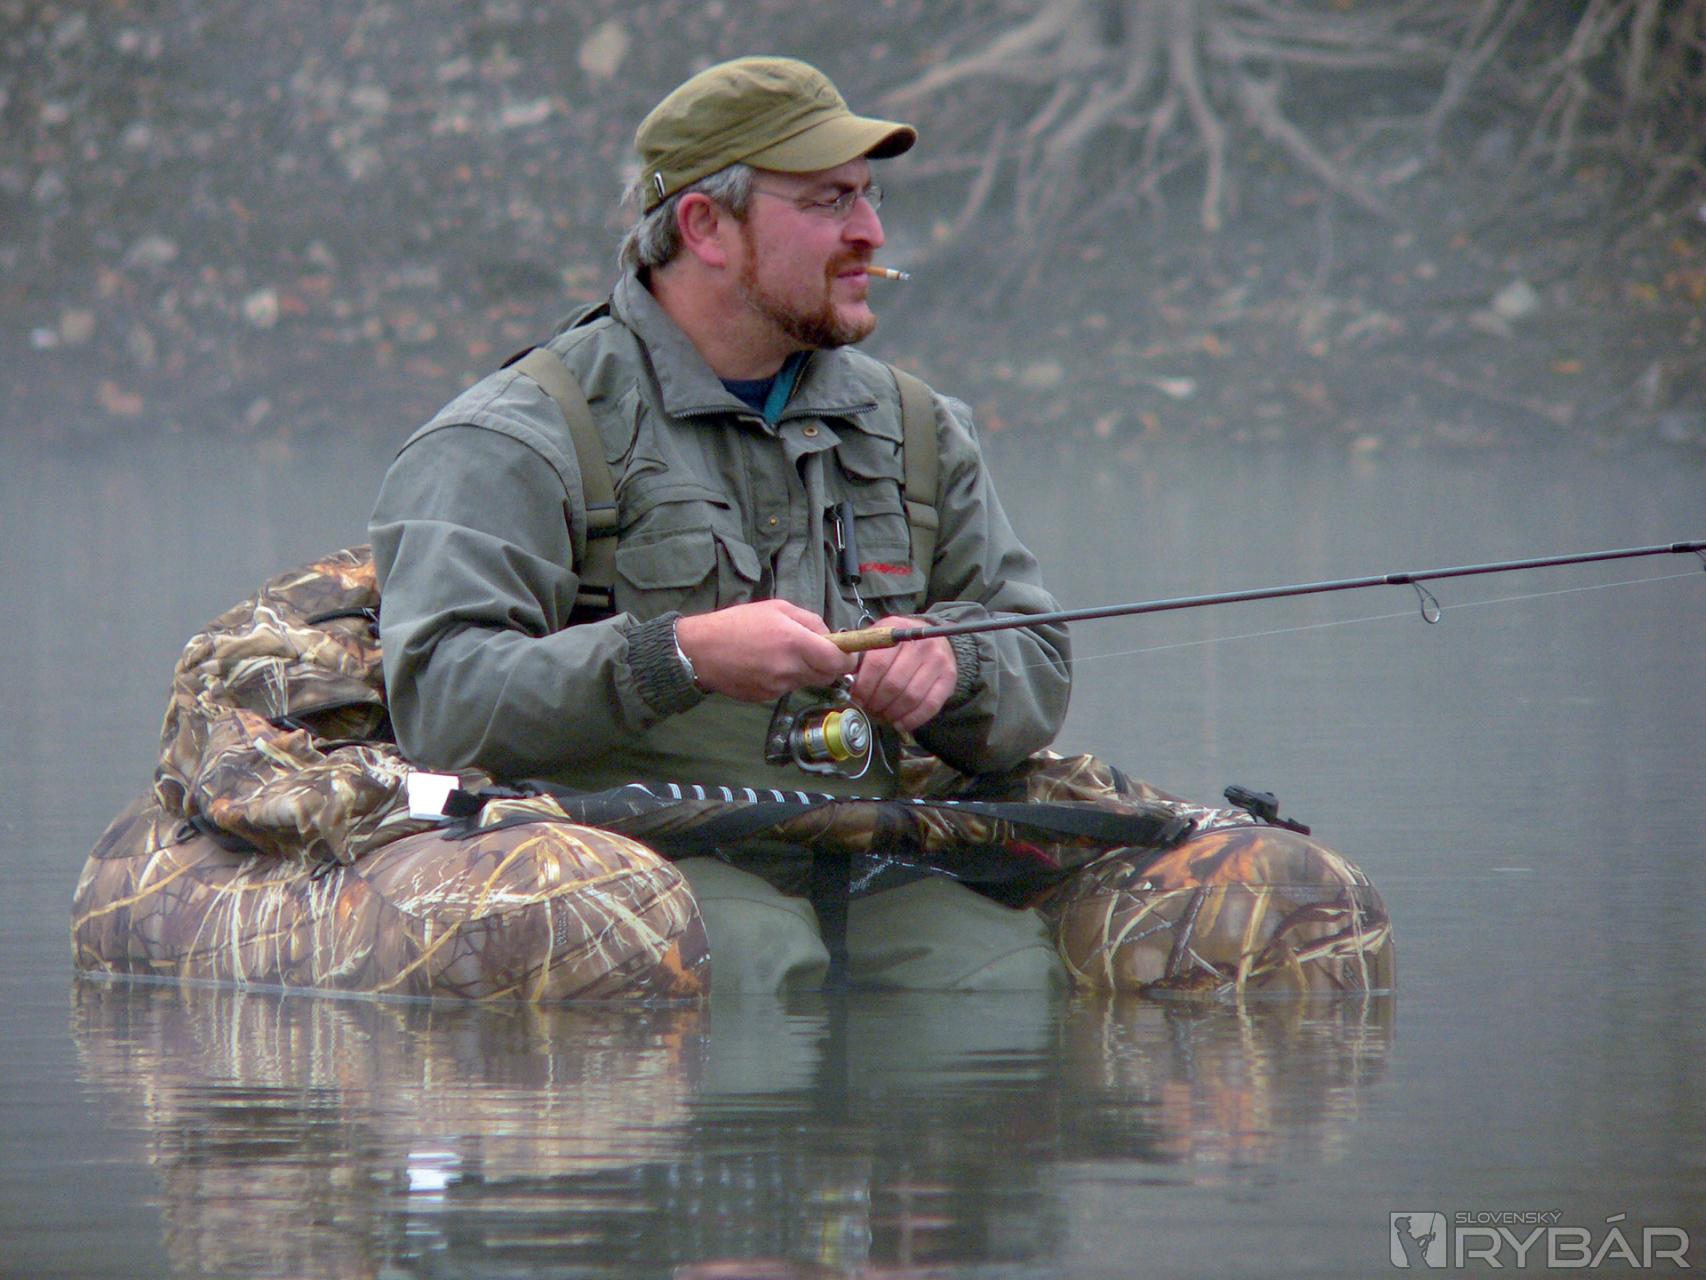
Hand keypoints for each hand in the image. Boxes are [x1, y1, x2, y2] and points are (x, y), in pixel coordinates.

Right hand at [675, 600, 856, 701]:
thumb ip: (810, 620)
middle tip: (815, 651)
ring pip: (808, 682)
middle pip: (827, 676)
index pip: (838, 661)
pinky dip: (786, 678)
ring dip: (806, 671)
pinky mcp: (767, 698)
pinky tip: (768, 666)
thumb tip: (829, 634)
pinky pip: (788, 688)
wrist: (700, 651)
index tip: (845, 653)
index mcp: (795, 642)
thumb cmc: (737, 623)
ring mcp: (778, 686)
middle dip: (828, 665)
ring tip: (785, 655)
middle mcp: (790, 668)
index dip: (847, 658)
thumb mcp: (777, 608)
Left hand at [848, 615, 956, 731]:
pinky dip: (912, 719)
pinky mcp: (949, 678)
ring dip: (892, 712)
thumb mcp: (879, 640)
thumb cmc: (899, 645)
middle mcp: (921, 644)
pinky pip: (930, 706)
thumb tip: (842, 679)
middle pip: (893, 683)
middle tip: (869, 708)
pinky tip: (900, 723)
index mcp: (897, 631)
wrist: (936, 640)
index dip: (864, 686)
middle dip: (877, 702)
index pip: (877, 664)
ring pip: (911, 697)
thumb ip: (862, 656)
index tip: (857, 697)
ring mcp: (938, 661)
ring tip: (883, 715)